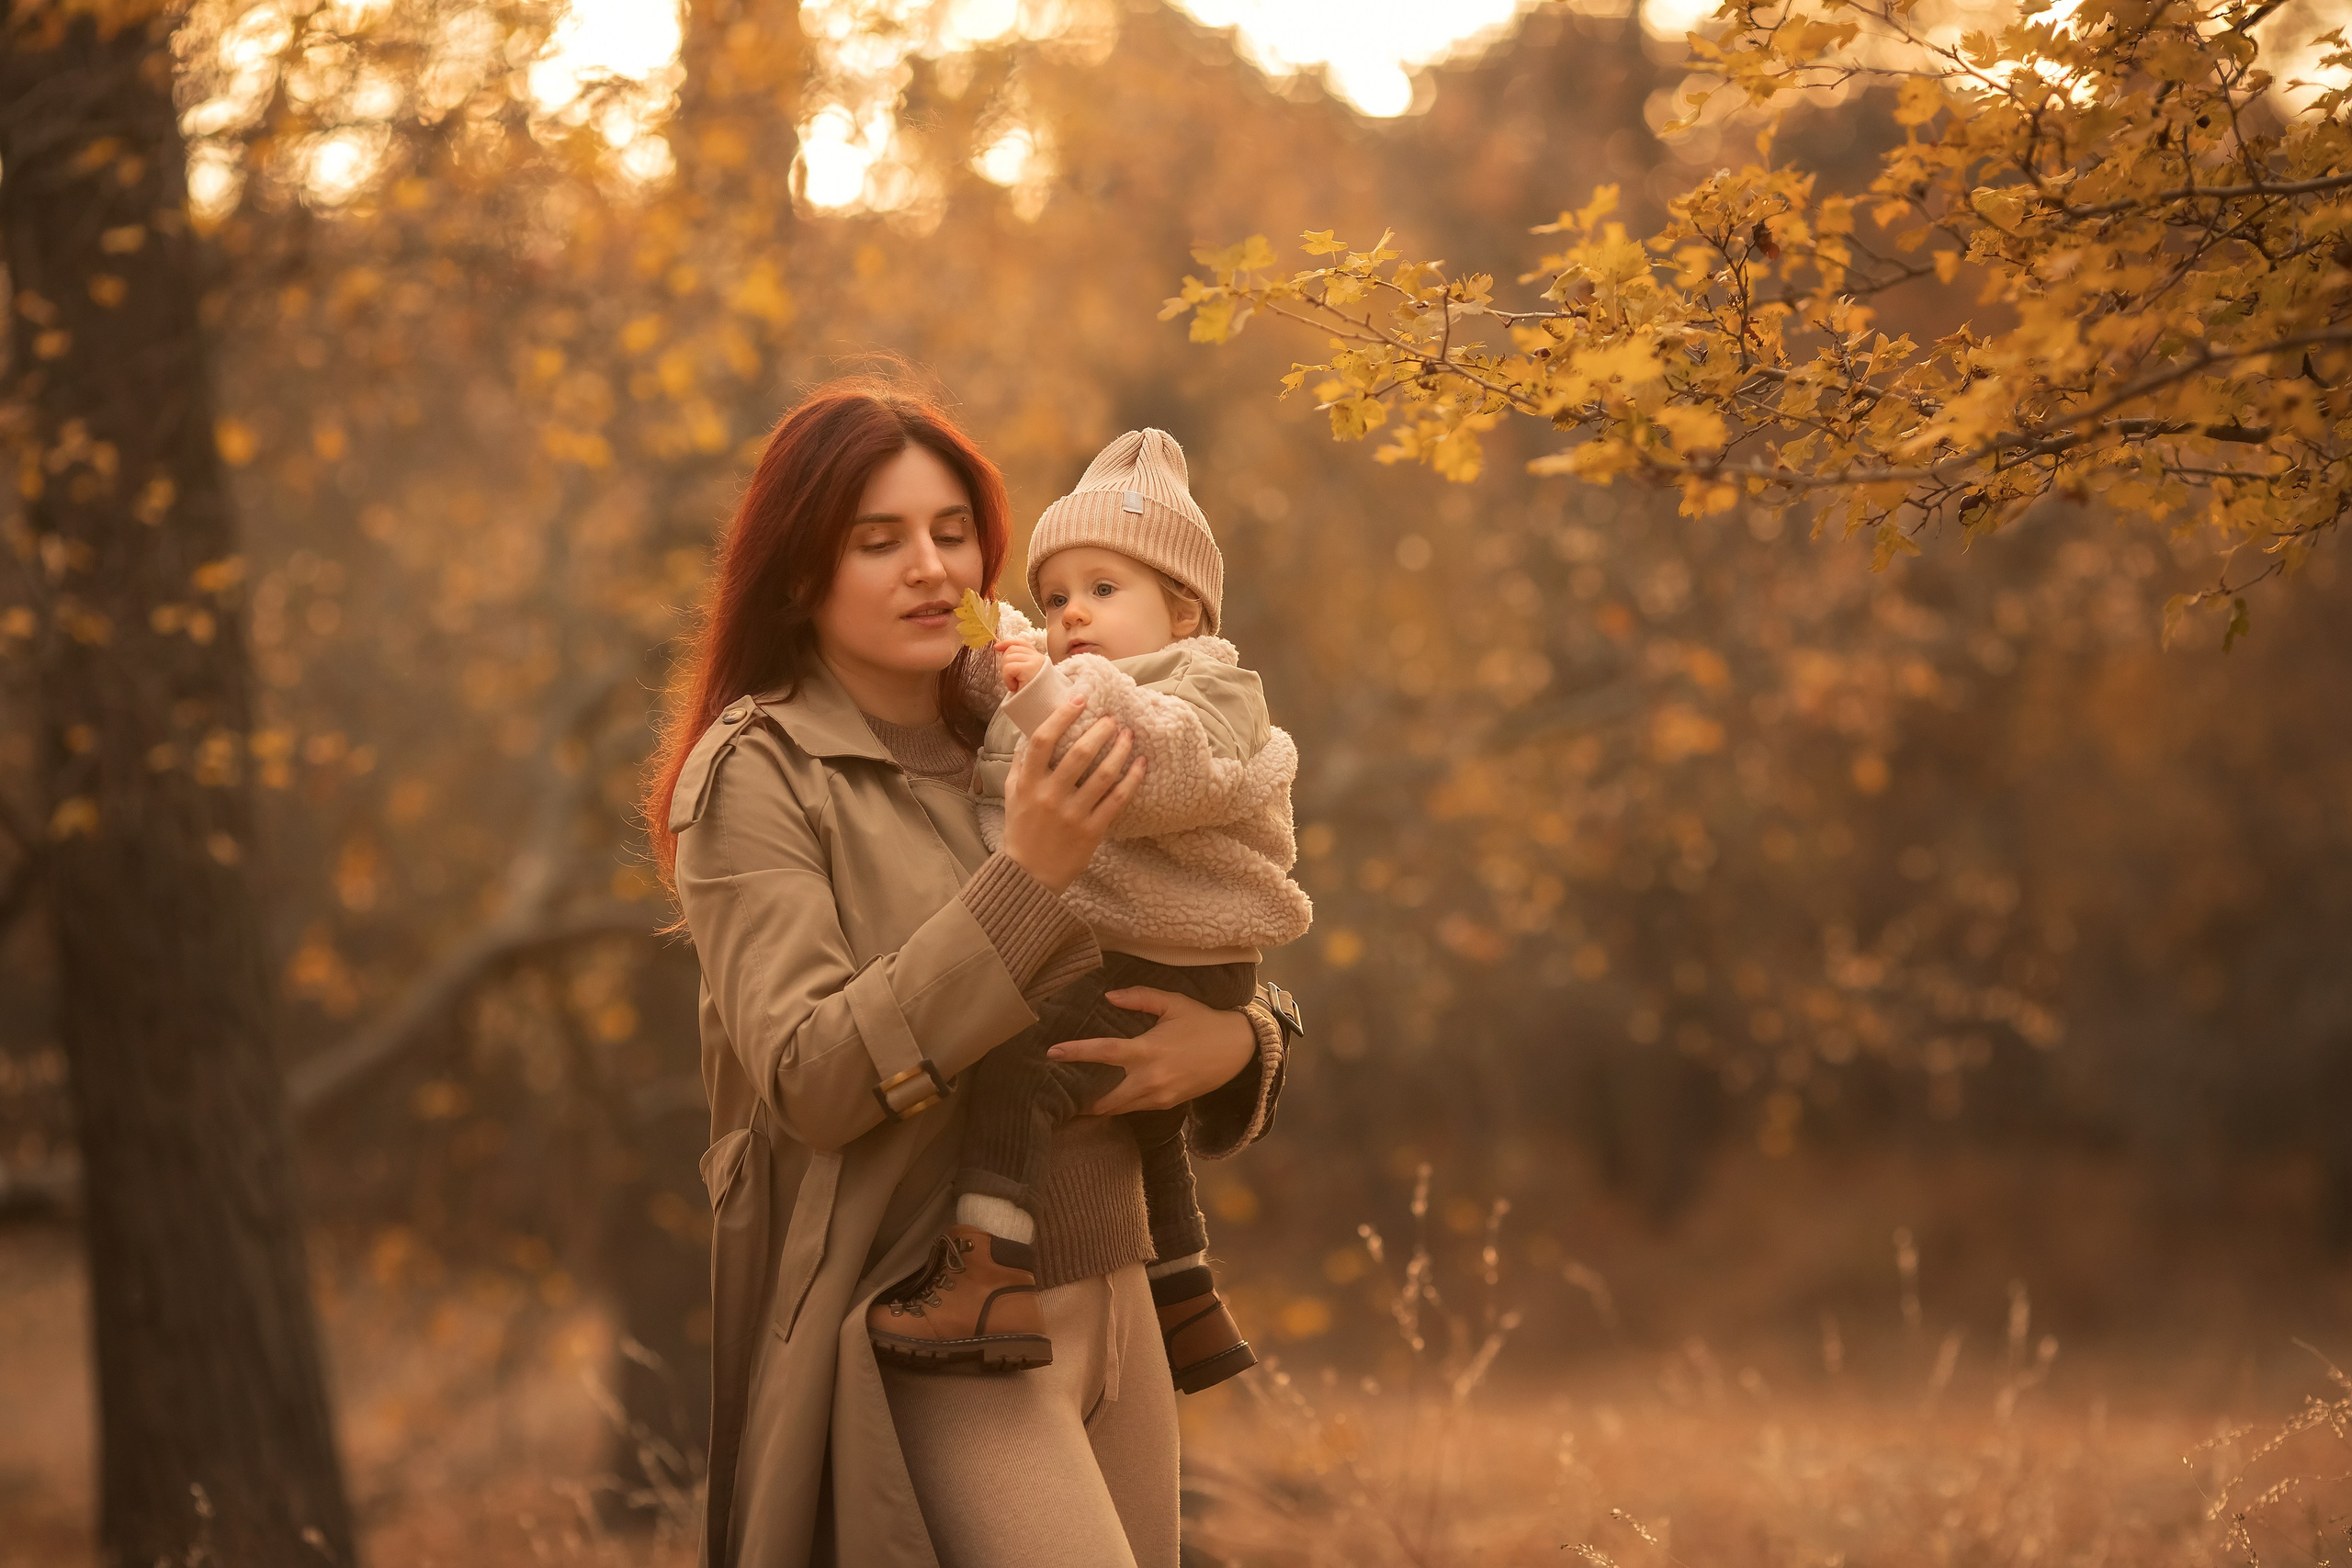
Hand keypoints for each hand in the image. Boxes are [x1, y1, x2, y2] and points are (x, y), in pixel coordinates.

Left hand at [998, 639, 1045, 694]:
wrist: (1042, 710)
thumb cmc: (1032, 696)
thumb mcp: (1024, 676)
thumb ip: (1017, 661)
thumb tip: (1000, 648)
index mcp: (1037, 658)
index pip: (1021, 643)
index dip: (1007, 643)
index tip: (997, 647)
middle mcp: (1038, 658)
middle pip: (1012, 649)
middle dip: (1005, 663)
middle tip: (1012, 679)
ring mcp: (1035, 662)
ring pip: (1008, 658)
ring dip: (1006, 674)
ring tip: (1015, 684)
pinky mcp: (1030, 669)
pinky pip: (1009, 668)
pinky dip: (1007, 679)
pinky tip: (1014, 687)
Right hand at [998, 694, 1143, 892]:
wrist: (1029, 876)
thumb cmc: (1021, 831)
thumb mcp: (1011, 795)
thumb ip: (1019, 766)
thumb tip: (1031, 736)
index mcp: (1027, 783)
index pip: (1042, 741)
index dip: (1062, 716)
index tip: (1079, 699)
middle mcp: (1049, 796)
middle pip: (1080, 753)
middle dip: (1101, 730)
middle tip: (1113, 719)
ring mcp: (1072, 814)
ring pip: (1103, 774)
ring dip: (1120, 750)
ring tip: (1128, 736)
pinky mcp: (1091, 831)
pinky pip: (1117, 800)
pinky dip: (1132, 779)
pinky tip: (1140, 765)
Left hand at [1049, 987, 1255, 1115]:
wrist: (1239, 1050)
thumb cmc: (1204, 1022)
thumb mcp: (1174, 1003)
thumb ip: (1140, 999)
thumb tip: (1109, 997)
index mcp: (1148, 1050)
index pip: (1104, 1052)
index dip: (1076, 1053)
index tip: (1052, 1053)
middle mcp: (1151, 1078)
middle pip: (1105, 1098)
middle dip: (1082, 1102)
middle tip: (1058, 1098)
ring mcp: (1159, 1096)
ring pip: (1119, 1108)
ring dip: (1098, 1106)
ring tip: (1076, 1102)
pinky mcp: (1167, 1105)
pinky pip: (1135, 1108)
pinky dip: (1119, 1106)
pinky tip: (1107, 1101)